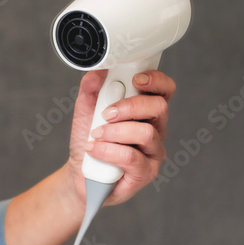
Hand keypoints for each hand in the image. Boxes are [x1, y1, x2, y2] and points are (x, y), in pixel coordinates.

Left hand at [63, 70, 175, 206]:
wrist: (80, 170)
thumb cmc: (89, 138)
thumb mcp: (85, 109)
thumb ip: (91, 89)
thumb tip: (97, 72)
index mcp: (145, 110)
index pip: (163, 90)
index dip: (156, 81)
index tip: (135, 79)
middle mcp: (155, 129)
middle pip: (159, 107)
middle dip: (130, 106)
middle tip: (106, 113)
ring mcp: (153, 152)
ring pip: (146, 133)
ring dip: (115, 131)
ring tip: (95, 134)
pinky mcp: (146, 172)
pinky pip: (132, 157)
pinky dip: (108, 151)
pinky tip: (94, 150)